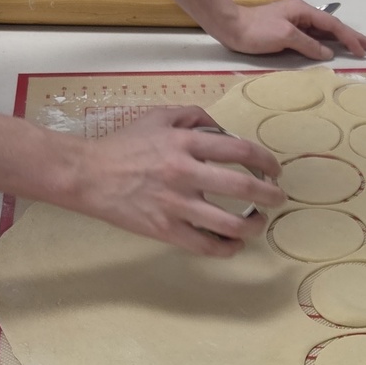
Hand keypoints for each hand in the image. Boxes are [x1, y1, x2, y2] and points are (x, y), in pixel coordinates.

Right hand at [70, 106, 286, 255]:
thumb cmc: (124, 145)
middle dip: (270, 195)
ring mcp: (176, 205)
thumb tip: (222, 128)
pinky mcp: (165, 230)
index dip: (266, 161)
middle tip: (278, 198)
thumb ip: (193, 116)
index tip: (274, 170)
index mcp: (186, 143)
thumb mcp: (158, 117)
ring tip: (258, 223)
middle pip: (243, 187)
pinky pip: (205, 245)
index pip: (240, 151)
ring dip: (253, 225)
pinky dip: (226, 248)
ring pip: (229, 223)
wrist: (88, 175)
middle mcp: (185, 173)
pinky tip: (234, 244)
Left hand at [212, 0, 365, 59]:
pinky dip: (325, 43)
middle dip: (351, 36)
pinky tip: (331, 48)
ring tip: (356, 47)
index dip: (349, 38)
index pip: (332, 26)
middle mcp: (302, 15)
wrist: (231, 28)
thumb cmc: (257, 30)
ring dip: (340, 40)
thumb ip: (308, 45)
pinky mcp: (287, 32)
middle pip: (332, 27)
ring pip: (323, 32)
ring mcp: (295, 23)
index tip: (362, 49)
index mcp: (303, 11)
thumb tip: (328, 53)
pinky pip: (313, 38)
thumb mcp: (285, 37)